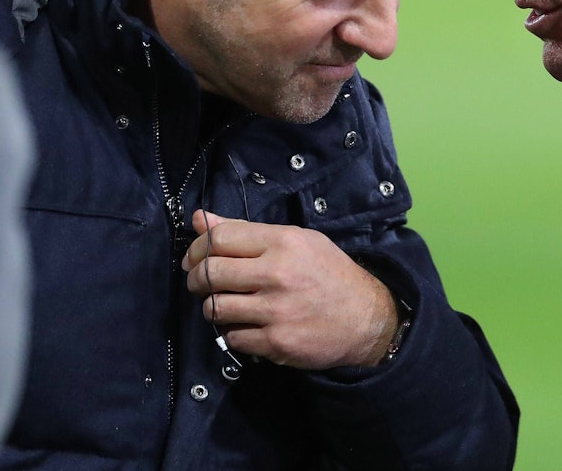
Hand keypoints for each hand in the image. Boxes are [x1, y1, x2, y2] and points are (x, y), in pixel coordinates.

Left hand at [182, 210, 397, 368]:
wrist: (366, 317)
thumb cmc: (329, 273)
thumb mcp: (296, 241)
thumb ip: (246, 231)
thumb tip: (199, 219)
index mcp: (283, 242)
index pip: (220, 238)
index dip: (198, 247)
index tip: (195, 257)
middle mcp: (277, 273)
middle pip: (210, 273)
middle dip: (195, 278)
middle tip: (200, 282)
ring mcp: (276, 310)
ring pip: (214, 307)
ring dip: (213, 306)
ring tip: (225, 304)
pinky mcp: (276, 342)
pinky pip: (232, 337)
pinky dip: (233, 332)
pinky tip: (248, 325)